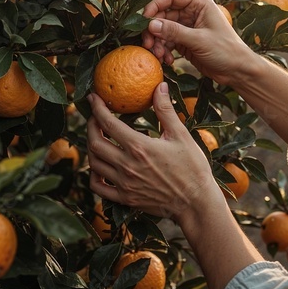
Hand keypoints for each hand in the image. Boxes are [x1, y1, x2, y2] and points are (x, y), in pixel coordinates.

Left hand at [86, 82, 220, 223]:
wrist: (196, 202)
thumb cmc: (192, 167)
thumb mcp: (181, 135)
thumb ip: (165, 110)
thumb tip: (159, 86)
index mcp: (139, 147)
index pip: (108, 123)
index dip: (97, 109)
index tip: (93, 99)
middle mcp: (127, 166)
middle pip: (94, 143)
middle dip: (91, 126)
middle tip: (96, 118)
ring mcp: (124, 184)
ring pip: (94, 164)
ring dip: (92, 148)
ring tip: (99, 138)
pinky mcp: (125, 198)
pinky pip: (98, 187)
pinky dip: (93, 175)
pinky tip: (100, 167)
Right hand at [142, 0, 246, 85]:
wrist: (238, 71)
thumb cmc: (226, 51)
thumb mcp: (199, 40)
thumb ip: (174, 32)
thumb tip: (150, 24)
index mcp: (199, 3)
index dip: (154, 6)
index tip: (143, 20)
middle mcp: (192, 12)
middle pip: (163, 14)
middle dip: (154, 29)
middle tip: (148, 44)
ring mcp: (188, 27)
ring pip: (163, 29)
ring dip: (158, 42)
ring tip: (158, 56)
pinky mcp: (185, 41)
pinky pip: (167, 42)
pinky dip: (164, 50)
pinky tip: (167, 60)